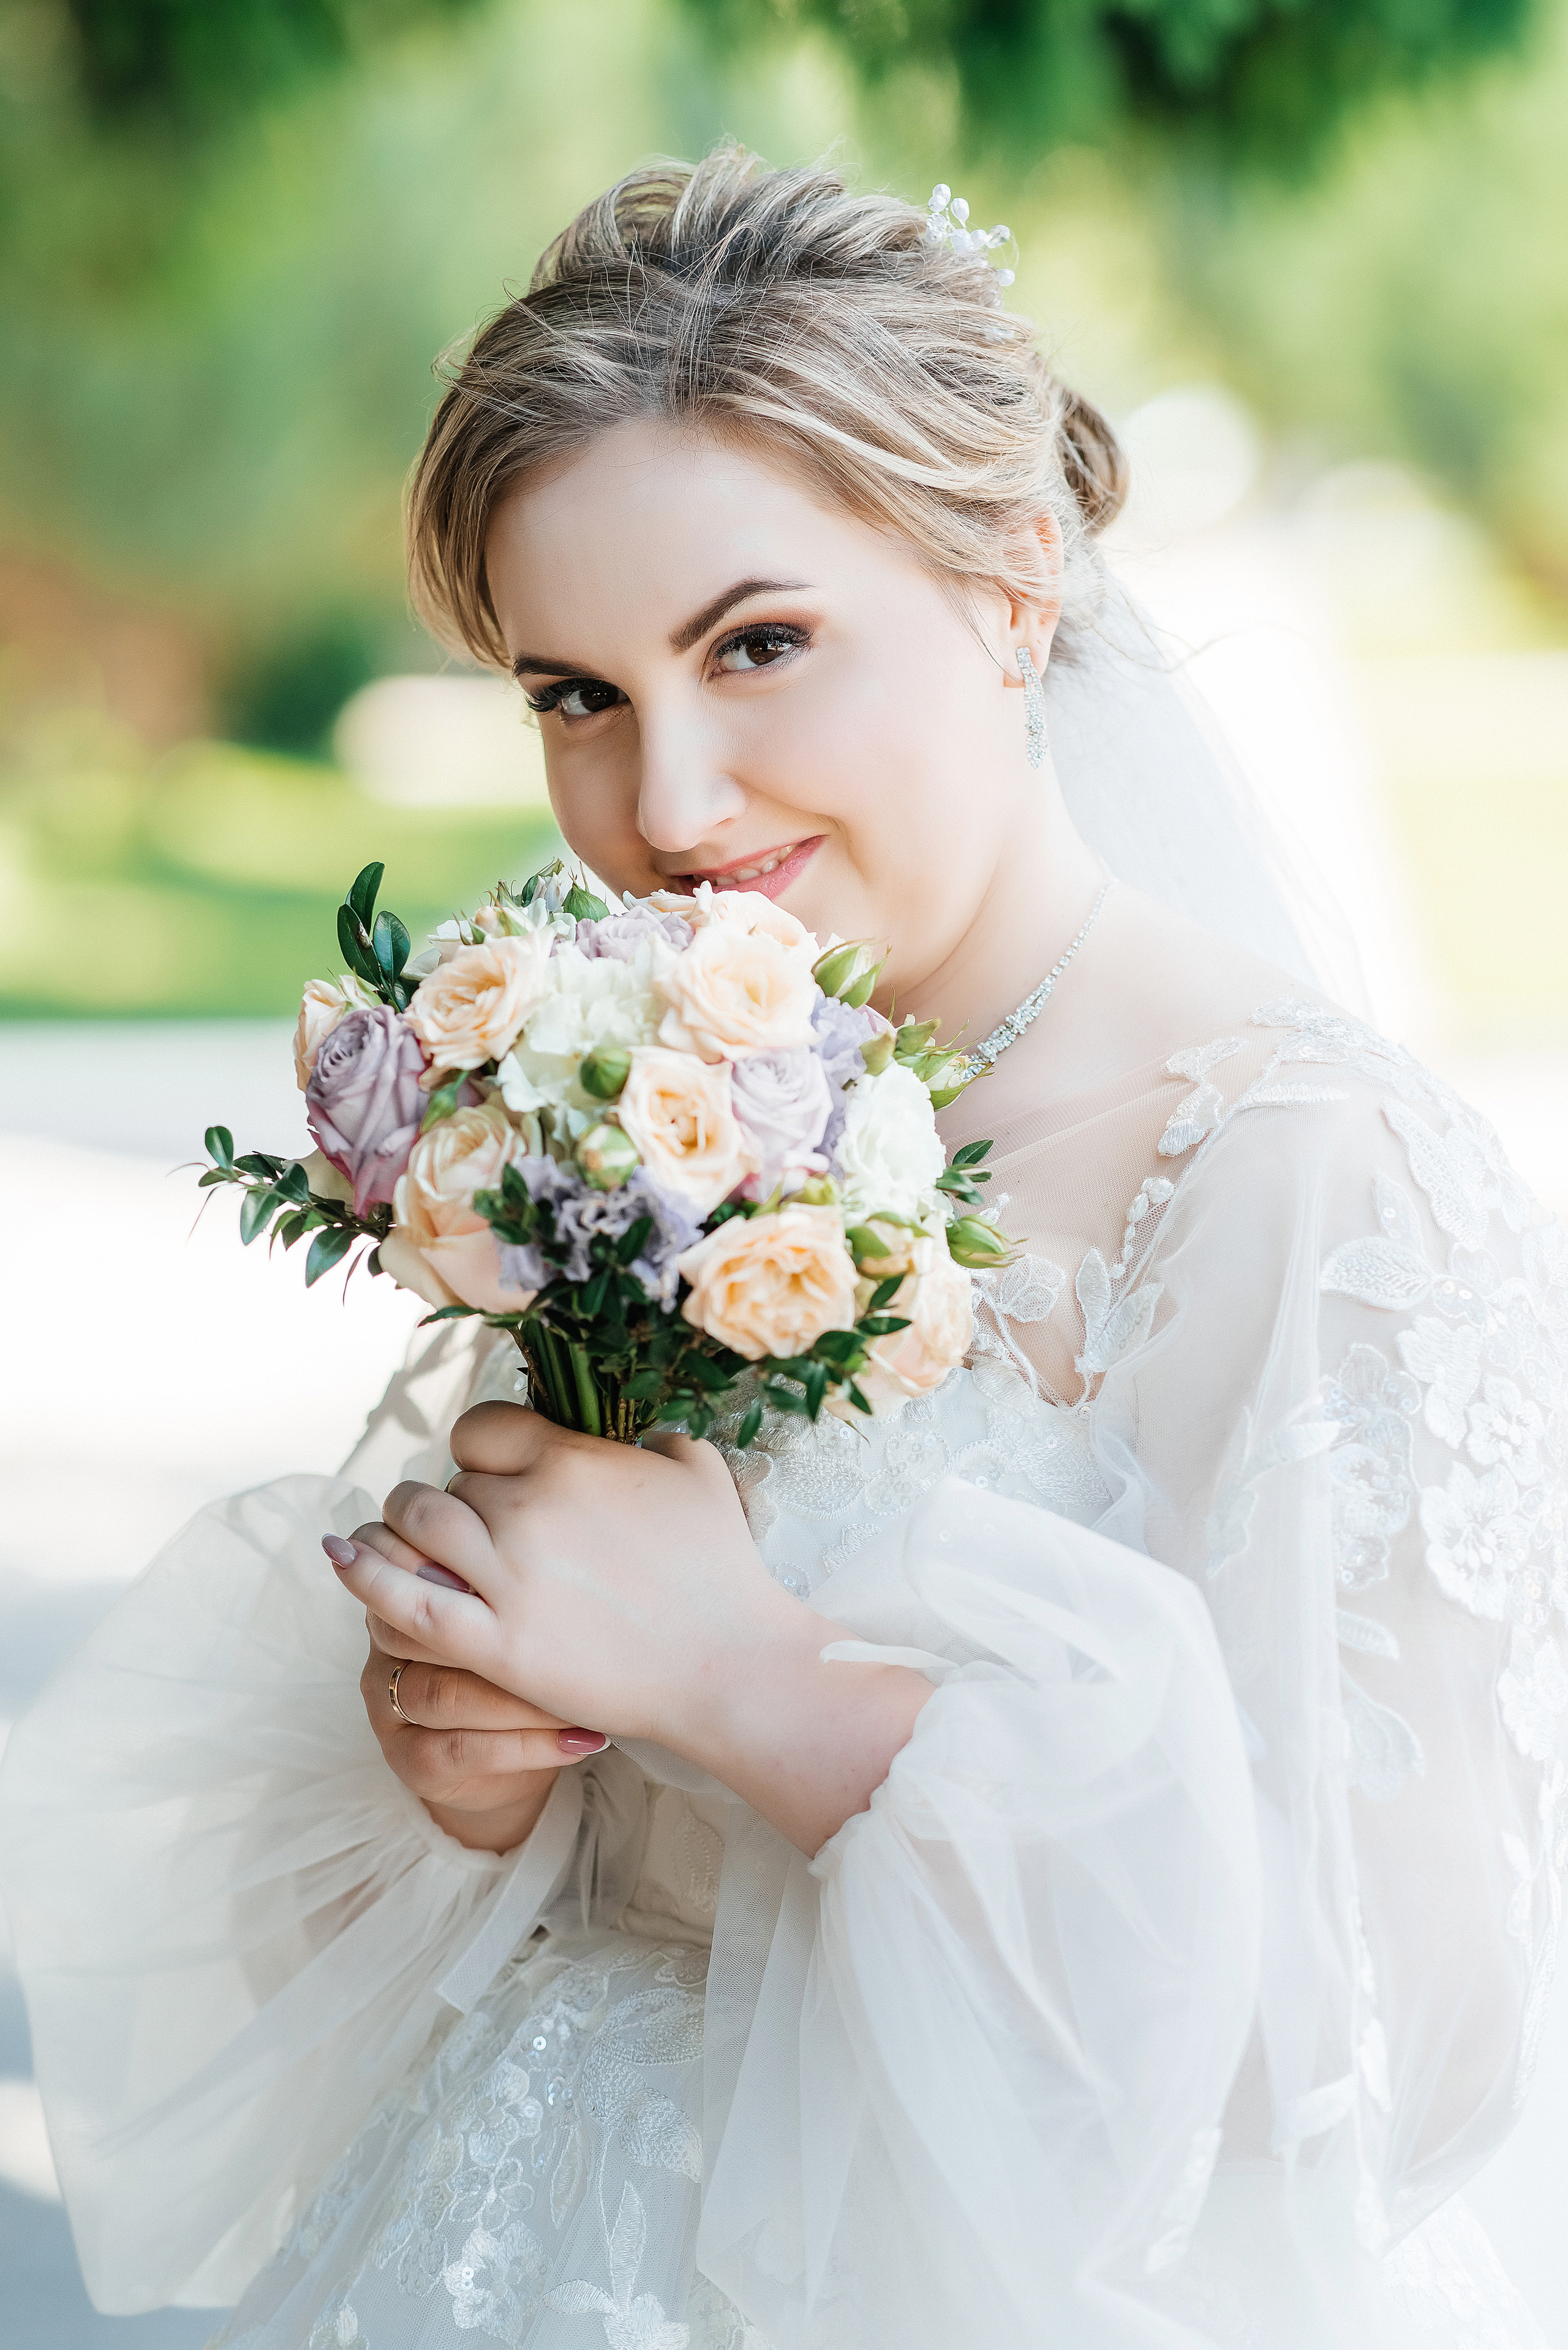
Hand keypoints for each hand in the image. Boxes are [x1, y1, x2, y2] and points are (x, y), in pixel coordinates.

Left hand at [328, 1406, 931, 1855]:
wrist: (730, 1664)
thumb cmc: (723, 1571)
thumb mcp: (700, 1473)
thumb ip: (655, 1441)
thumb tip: (638, 1434)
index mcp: (570, 1458)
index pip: (479, 1430)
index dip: (473, 1451)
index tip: (484, 1473)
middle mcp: (527, 1506)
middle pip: (446, 1484)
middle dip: (444, 1502)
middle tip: (459, 1530)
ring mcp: (506, 1577)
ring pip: (412, 1528)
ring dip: (395, 1529)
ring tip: (396, 1541)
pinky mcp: (495, 1644)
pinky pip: (404, 1602)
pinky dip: (362, 1574)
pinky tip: (340, 1556)